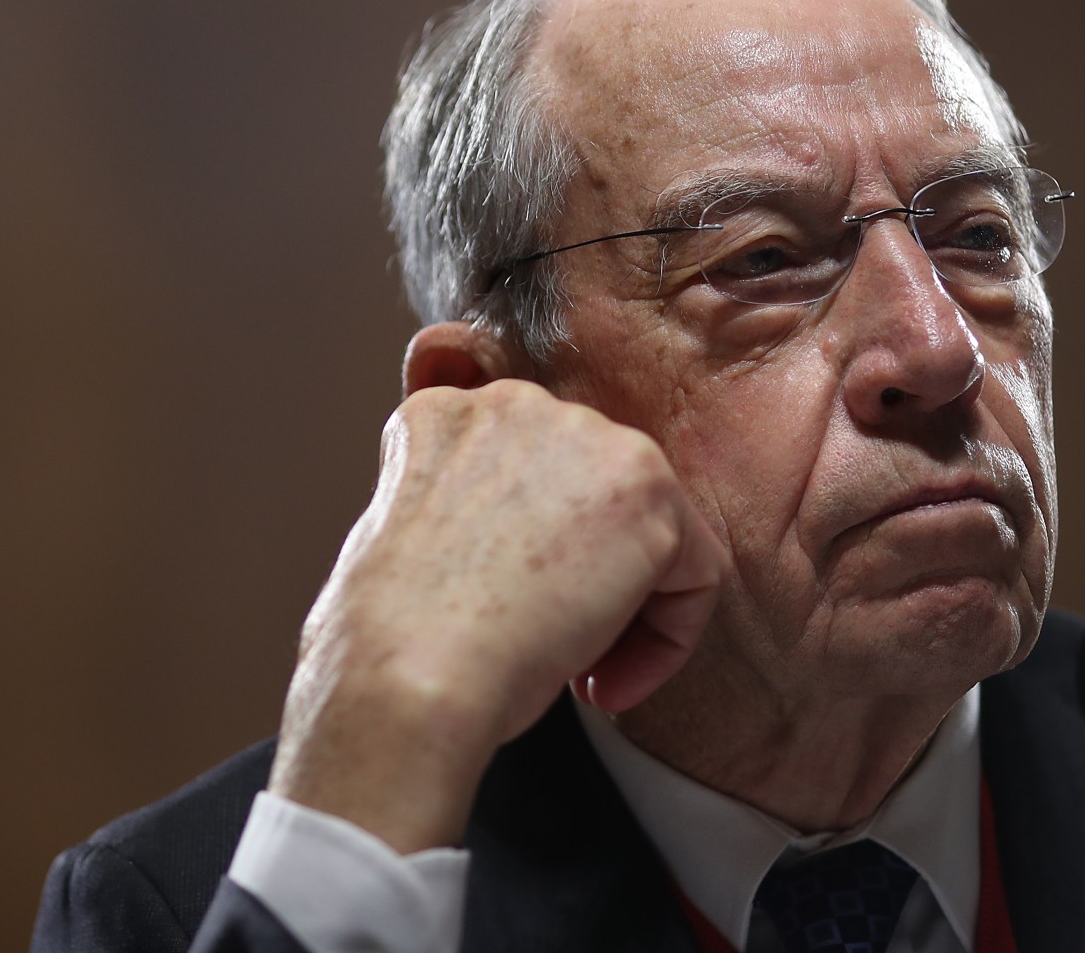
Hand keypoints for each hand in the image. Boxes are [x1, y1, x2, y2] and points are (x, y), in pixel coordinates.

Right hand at [268, 378, 725, 852]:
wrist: (409, 673)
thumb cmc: (390, 639)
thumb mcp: (399, 538)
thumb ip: (461, 509)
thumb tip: (510, 545)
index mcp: (446, 413)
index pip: (524, 472)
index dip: (526, 554)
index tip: (509, 612)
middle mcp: (517, 402)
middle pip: (590, 492)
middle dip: (582, 573)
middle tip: (548, 645)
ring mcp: (586, 437)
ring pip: (647, 528)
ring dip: (625, 607)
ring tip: (578, 668)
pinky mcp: (646, 491)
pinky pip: (695, 573)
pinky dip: (666, 640)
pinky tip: (606, 682)